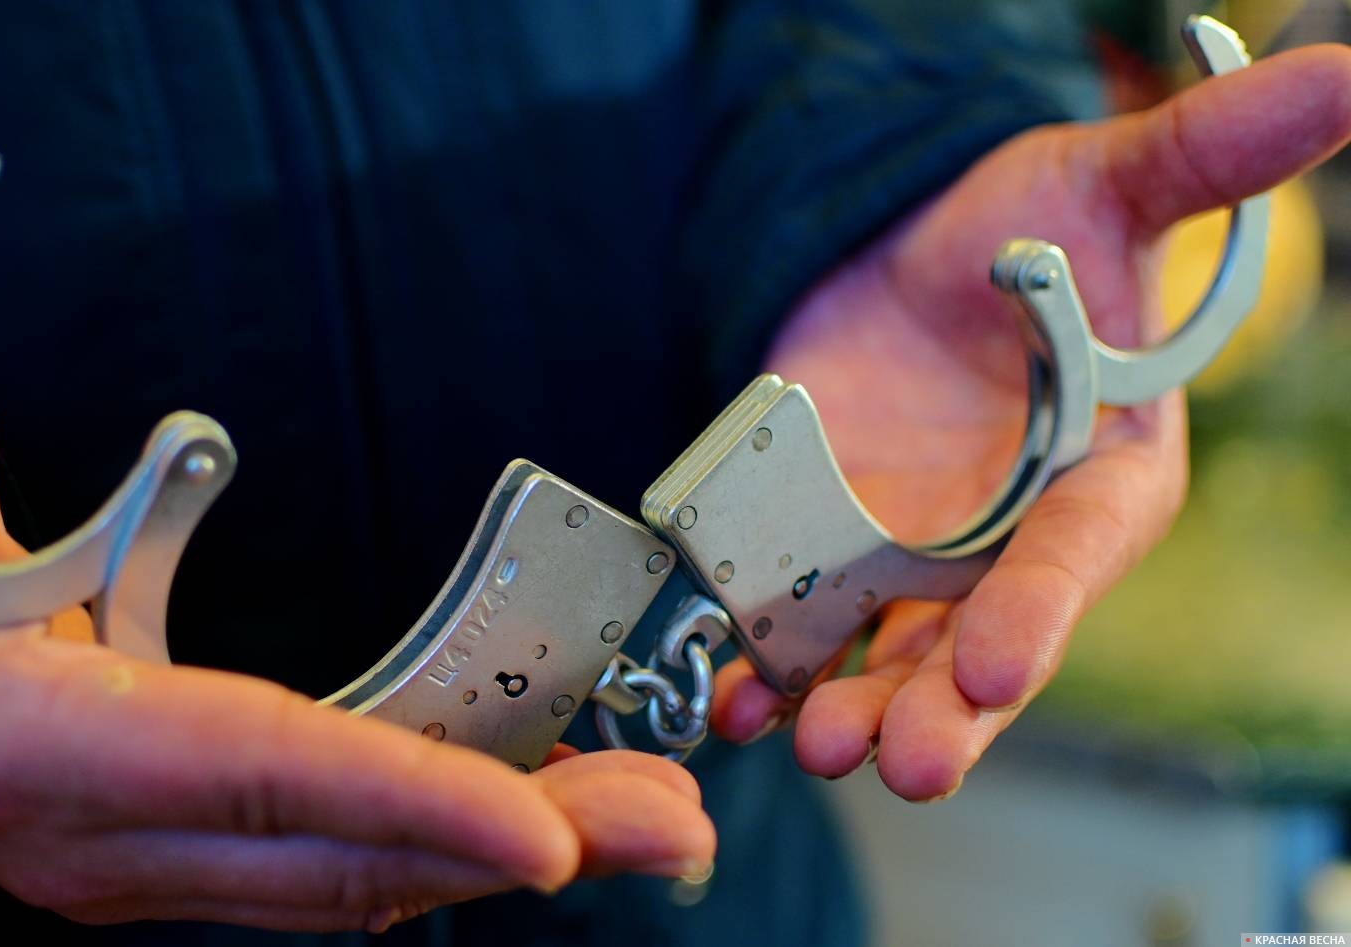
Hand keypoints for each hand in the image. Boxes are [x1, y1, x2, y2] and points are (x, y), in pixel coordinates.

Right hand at [0, 349, 714, 930]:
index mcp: (13, 741)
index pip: (245, 773)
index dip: (399, 802)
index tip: (547, 836)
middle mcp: (79, 838)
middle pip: (331, 852)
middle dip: (511, 842)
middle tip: (672, 815)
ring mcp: (121, 862)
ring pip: (338, 877)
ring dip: (492, 851)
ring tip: (641, 814)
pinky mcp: (153, 851)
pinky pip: (313, 860)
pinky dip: (425, 841)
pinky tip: (520, 808)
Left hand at [710, 44, 1350, 799]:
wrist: (916, 250)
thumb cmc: (1035, 228)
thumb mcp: (1108, 184)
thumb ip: (1207, 156)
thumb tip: (1340, 78)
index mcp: (1102, 478)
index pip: (1077, 554)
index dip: (1043, 610)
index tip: (994, 663)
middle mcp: (1012, 542)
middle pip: (982, 642)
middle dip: (946, 708)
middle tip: (906, 761)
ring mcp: (917, 560)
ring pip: (891, 657)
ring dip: (852, 706)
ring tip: (810, 747)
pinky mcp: (834, 553)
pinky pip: (802, 626)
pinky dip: (769, 668)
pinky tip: (739, 701)